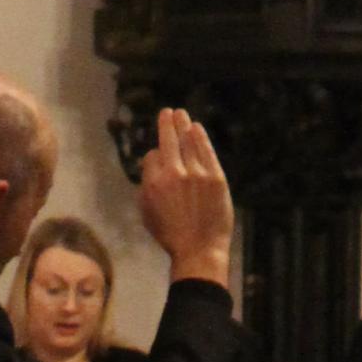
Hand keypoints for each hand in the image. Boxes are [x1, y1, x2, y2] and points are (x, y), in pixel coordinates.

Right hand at [136, 110, 233, 289]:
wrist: (199, 249)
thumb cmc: (170, 235)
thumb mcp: (147, 213)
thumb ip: (146, 186)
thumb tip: (150, 164)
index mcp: (154, 183)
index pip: (152, 156)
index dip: (155, 154)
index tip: (159, 152)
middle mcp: (173, 173)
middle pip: (169, 141)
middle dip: (167, 123)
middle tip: (167, 111)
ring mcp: (196, 173)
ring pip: (188, 141)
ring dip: (184, 124)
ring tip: (181, 113)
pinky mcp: (215, 177)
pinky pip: (206, 151)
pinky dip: (200, 137)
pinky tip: (196, 128)